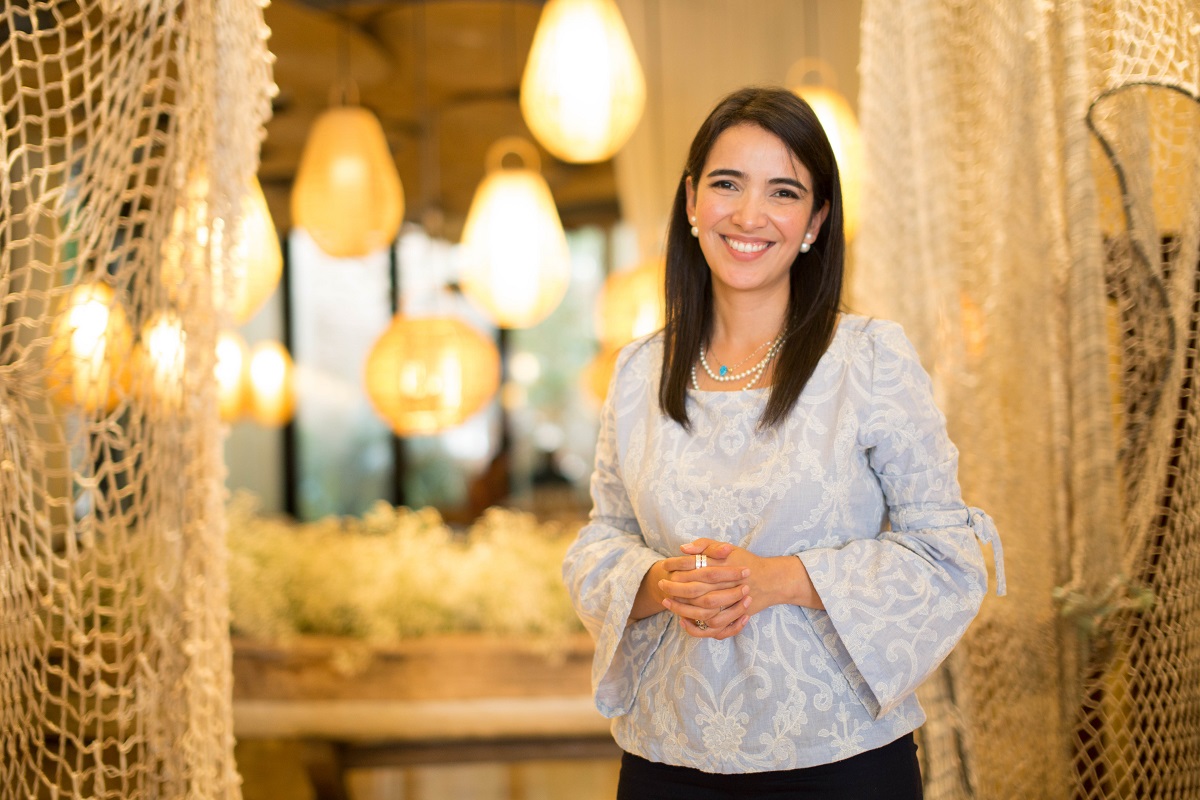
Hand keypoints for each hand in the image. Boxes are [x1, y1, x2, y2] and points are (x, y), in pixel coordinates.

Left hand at [661, 539, 823, 636]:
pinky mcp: (734, 617)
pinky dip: (698, 628)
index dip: (677, 567)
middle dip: (675, 589)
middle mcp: (728, 585)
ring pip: (703, 612)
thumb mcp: (727, 547)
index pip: (695, 567)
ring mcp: (732, 604)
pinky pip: (714, 628)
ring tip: (668, 604)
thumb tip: (683, 548)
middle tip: (661, 586)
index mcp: (724, 566)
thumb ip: (705, 545)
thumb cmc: (745, 561)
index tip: (664, 567)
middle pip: (696, 590)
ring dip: (682, 609)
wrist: (771, 580)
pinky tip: (684, 622)